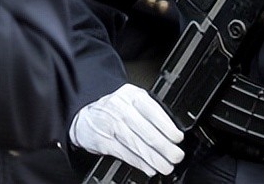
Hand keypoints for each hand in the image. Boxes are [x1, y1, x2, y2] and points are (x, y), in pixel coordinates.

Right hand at [69, 83, 184, 176]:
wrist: (85, 116)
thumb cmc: (116, 108)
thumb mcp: (134, 100)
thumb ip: (150, 110)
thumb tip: (173, 130)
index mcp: (134, 96)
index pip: (153, 112)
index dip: (167, 127)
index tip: (178, 138)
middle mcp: (122, 110)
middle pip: (146, 131)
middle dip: (164, 147)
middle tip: (176, 156)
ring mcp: (111, 126)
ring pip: (136, 144)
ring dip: (153, 158)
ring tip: (166, 166)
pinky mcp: (103, 142)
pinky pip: (124, 154)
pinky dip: (139, 163)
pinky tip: (149, 168)